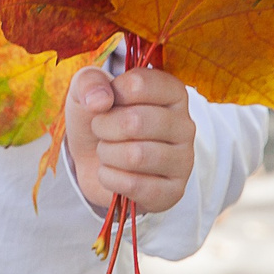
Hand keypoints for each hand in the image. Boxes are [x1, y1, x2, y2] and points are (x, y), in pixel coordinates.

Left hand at [64, 64, 196, 215]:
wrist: (91, 160)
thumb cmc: (97, 117)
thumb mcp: (87, 90)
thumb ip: (89, 82)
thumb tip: (100, 100)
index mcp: (172, 93)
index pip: (138, 85)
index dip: (110, 94)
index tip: (107, 102)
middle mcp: (185, 125)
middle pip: (135, 122)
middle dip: (103, 127)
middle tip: (100, 130)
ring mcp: (184, 161)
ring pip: (136, 156)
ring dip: (107, 153)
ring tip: (107, 151)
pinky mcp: (173, 192)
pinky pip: (134, 185)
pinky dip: (109, 178)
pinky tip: (112, 172)